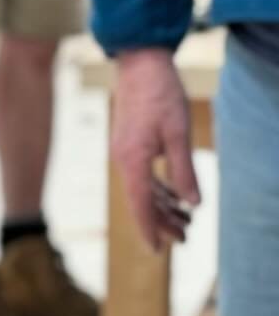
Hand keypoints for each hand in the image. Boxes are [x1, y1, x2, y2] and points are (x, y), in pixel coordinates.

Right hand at [112, 48, 200, 249]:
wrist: (139, 64)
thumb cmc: (161, 95)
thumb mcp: (178, 134)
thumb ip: (183, 171)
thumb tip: (192, 204)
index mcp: (132, 160)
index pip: (140, 204)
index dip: (150, 229)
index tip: (157, 251)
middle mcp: (124, 160)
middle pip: (142, 201)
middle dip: (163, 222)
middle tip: (184, 240)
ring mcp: (125, 152)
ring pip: (143, 189)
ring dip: (164, 206)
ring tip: (186, 221)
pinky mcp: (129, 144)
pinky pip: (142, 175)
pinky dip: (158, 189)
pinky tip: (174, 195)